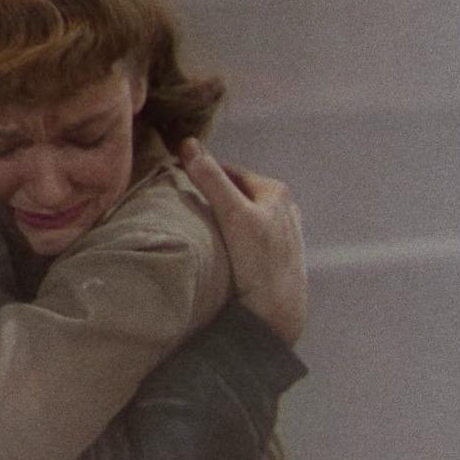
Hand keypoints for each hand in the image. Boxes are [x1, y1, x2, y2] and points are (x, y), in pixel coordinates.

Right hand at [179, 138, 306, 346]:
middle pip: (236, 194)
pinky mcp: (277, 259)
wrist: (279, 316)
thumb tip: (188, 143)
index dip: (202, 172)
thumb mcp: (232, 214)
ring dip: (222, 217)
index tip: (176, 176)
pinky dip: (232, 237)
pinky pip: (248, 238)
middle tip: (183, 202)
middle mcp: (284, 210)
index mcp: (276, 192)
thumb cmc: (259, 264)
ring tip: (198, 226)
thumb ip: (211, 179)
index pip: (230, 172)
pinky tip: (220, 249)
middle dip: (212, 195)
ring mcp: (282, 236)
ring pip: (243, 216)